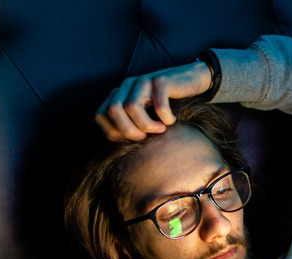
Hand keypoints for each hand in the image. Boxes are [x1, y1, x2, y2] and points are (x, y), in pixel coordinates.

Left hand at [94, 61, 211, 141]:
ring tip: (160, 130)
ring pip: (132, 106)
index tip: (129, 140)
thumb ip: (130, 124)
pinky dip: (166, 118)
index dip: (113, 132)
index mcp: (119, 94)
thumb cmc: (167, 103)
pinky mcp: (161, 80)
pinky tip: (172, 120)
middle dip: (128, 130)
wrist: (191, 80)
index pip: (100, 115)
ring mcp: (143, 80)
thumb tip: (121, 145)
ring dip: (147, 125)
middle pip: (113, 110)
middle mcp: (127, 85)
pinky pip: (158, 104)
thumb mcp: (144, 114)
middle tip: (145, 137)